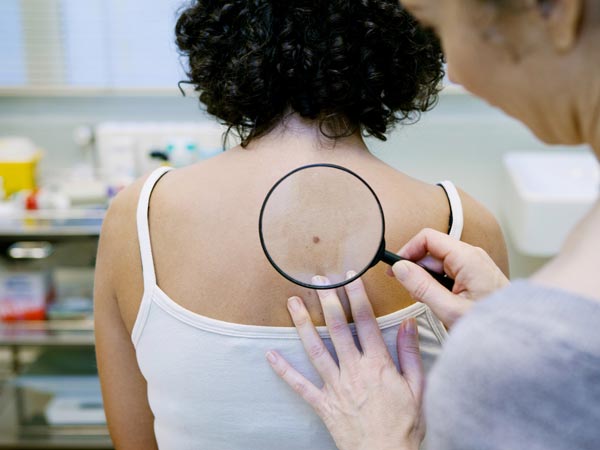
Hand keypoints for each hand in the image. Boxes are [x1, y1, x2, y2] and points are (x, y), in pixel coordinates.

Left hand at [266, 274, 423, 449]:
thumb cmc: (405, 425)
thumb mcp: (418, 387)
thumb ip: (410, 353)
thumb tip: (408, 323)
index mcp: (378, 364)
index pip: (365, 321)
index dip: (356, 295)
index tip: (349, 277)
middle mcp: (353, 370)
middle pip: (337, 328)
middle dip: (328, 300)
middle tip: (319, 280)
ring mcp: (335, 386)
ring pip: (315, 349)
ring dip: (303, 324)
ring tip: (293, 302)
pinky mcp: (323, 403)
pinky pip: (300, 385)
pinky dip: (284, 370)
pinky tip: (270, 355)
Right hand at [393, 228, 509, 328]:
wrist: (518, 338)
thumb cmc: (491, 325)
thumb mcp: (449, 309)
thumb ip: (422, 287)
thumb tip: (399, 268)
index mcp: (467, 258)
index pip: (427, 238)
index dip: (407, 250)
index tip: (395, 269)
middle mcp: (472, 255)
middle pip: (432, 251)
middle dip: (416, 269)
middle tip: (409, 292)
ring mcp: (475, 264)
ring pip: (439, 263)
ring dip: (427, 279)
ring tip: (429, 302)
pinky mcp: (476, 275)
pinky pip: (449, 272)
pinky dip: (438, 284)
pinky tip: (441, 302)